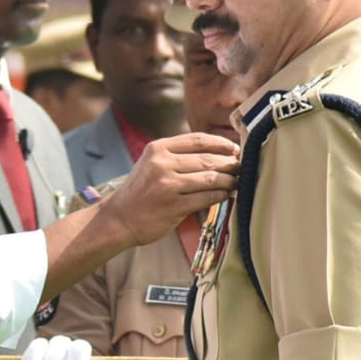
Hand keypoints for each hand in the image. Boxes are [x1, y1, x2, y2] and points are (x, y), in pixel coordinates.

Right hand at [104, 132, 238, 245]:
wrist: (119, 219)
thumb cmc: (140, 192)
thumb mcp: (152, 164)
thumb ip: (177, 155)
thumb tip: (218, 153)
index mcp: (158, 149)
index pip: (198, 140)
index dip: (221, 144)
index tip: (235, 149)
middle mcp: (162, 163)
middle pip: (207, 159)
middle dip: (229, 164)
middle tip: (241, 168)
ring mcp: (167, 185)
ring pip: (210, 179)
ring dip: (229, 181)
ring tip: (237, 182)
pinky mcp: (173, 205)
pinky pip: (206, 198)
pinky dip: (220, 196)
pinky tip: (226, 195)